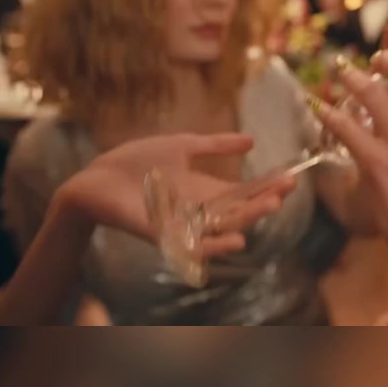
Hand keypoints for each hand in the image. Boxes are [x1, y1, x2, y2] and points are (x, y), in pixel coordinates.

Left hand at [55, 133, 296, 257]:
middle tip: (287, 190)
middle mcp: (199, 211)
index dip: (265, 186)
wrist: (96, 177)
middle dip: (263, 201)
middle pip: (238, 210)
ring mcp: (183, 224)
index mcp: (205, 191)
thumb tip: (253, 141)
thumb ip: (215, 145)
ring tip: (271, 207)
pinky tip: (237, 240)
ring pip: (222, 227)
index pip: (243, 192)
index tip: (291, 177)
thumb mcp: (182, 146)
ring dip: (247, 219)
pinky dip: (216, 245)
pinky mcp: (163, 233)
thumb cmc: (136, 161)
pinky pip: (194, 245)